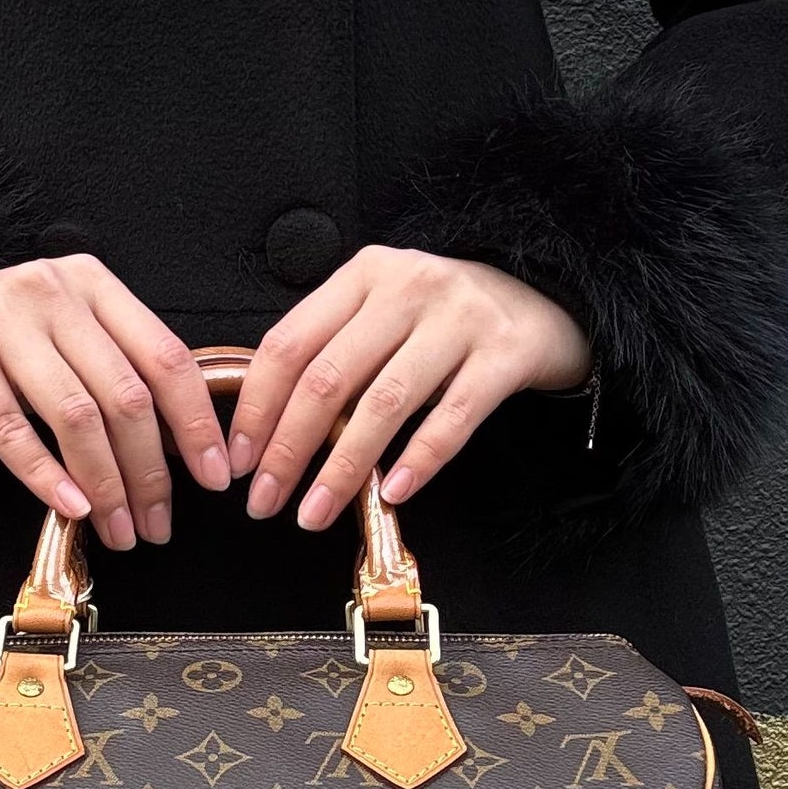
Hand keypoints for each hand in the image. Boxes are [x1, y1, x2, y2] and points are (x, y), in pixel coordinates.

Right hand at [0, 254, 230, 547]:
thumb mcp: (61, 327)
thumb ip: (114, 363)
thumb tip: (179, 440)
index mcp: (92, 282)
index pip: (166, 356)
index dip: (197, 422)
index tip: (216, 474)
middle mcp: (52, 293)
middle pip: (125, 395)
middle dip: (151, 472)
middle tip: (159, 524)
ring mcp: (2, 323)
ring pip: (76, 416)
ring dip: (106, 485)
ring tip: (120, 530)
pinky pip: (12, 430)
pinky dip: (47, 476)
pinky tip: (71, 508)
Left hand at [228, 248, 591, 528]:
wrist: (548, 301)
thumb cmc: (448, 319)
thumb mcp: (386, 312)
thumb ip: (335, 351)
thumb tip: (267, 429)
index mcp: (365, 275)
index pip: (290, 343)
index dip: (257, 408)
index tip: (239, 461)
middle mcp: (408, 287)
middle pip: (328, 378)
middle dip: (287, 449)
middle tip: (266, 501)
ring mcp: (460, 318)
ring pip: (385, 403)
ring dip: (342, 469)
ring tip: (314, 513)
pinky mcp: (506, 352)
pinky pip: (454, 417)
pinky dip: (419, 459)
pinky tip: (393, 493)